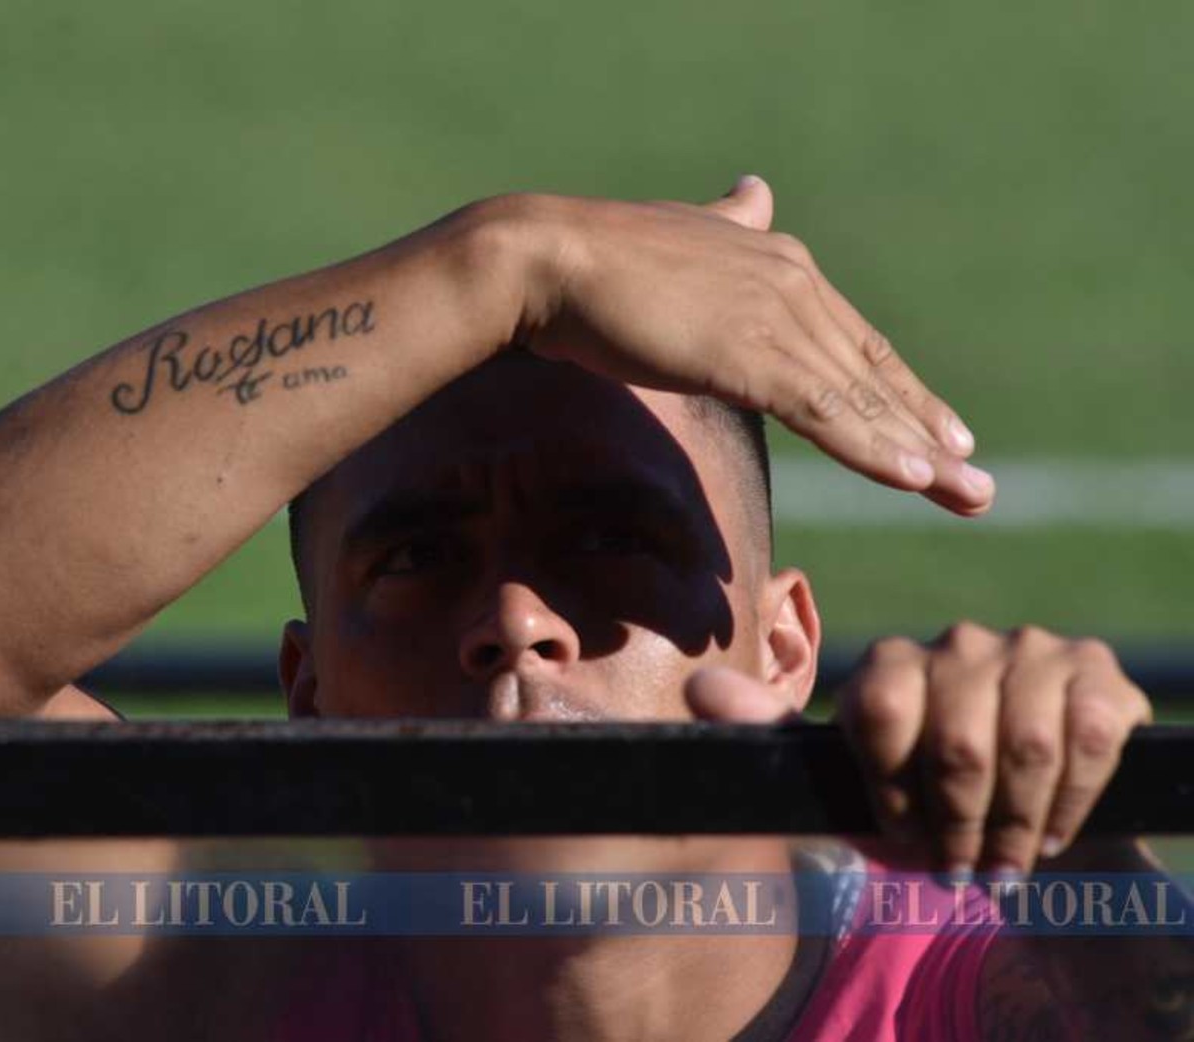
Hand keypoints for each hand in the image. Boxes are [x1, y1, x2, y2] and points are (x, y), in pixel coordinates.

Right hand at [502, 177, 992, 515]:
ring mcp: (773, 317)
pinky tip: (913, 478)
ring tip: (967, 499)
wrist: (548, 260)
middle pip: (873, 374)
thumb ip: (727, 224)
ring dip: (917, 458)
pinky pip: (824, 411)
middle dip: (927, 433)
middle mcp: (791, 283)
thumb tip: (755, 187)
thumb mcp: (682, 234)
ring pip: (859, 400)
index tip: (941, 438)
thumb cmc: (598, 259)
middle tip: (976, 488)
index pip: (854, 343)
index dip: (901, 394)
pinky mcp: (748, 352)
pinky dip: (871, 447)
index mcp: (778, 260)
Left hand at [686, 624, 1152, 874]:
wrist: (1024, 820)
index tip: (903, 836)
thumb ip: (769, 734)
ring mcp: (1030, 650)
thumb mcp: (843, 784)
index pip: (879, 716)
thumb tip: (697, 686)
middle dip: (958, 824)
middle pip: (956, 743)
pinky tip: (1052, 829)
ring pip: (1023, 745)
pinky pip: (1087, 739)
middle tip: (960, 865)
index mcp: (890, 665)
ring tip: (1003, 859)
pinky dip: (1069, 802)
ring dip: (1014, 825)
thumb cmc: (922, 804)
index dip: (894, 794)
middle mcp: (959, 642)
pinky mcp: (1095, 672)